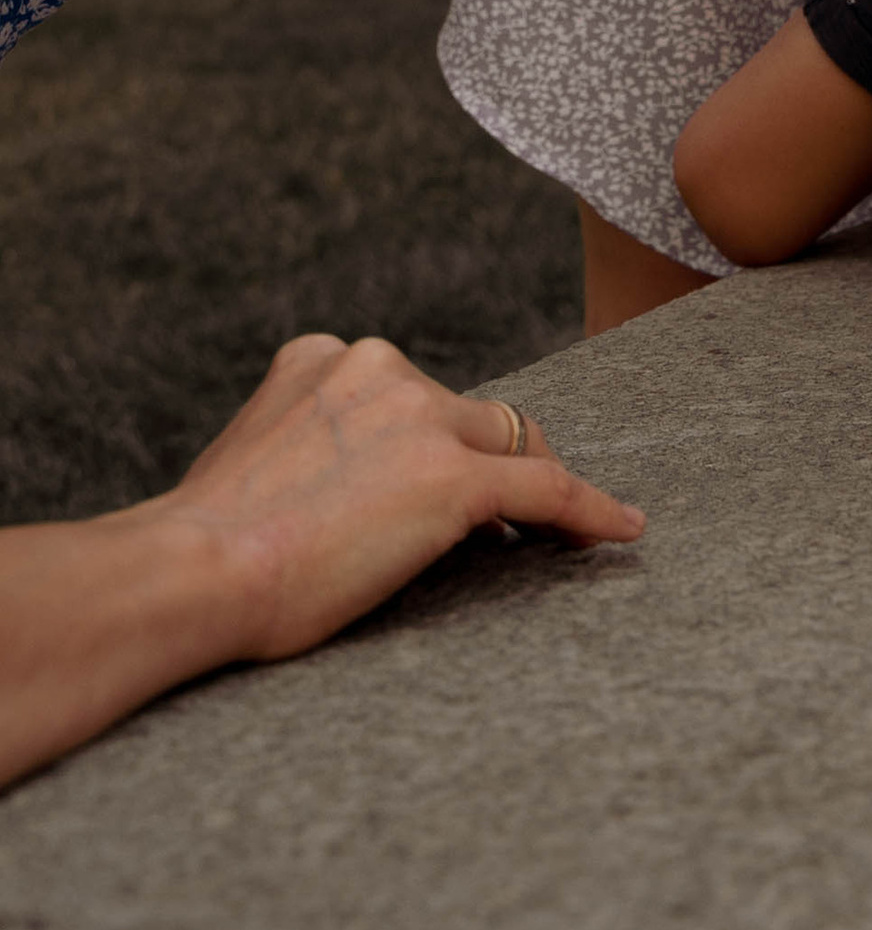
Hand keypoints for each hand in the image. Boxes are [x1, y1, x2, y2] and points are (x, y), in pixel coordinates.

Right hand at [163, 333, 643, 662]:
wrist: (193, 571)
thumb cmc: (203, 545)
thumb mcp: (251, 455)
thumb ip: (305, 442)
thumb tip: (342, 482)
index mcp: (322, 358)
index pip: (403, 391)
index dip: (427, 437)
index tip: (429, 475)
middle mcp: (378, 369)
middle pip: (463, 413)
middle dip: (478, 460)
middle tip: (489, 517)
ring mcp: (421, 420)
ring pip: (509, 444)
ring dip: (526, 482)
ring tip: (547, 530)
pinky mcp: (456, 478)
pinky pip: (549, 489)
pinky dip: (591, 509)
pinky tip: (620, 529)